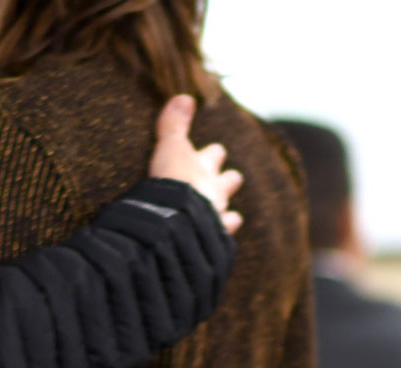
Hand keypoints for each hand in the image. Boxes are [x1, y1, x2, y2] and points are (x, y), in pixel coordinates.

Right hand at [147, 94, 243, 234]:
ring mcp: (218, 215)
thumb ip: (174, 124)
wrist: (178, 219)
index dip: (213, 153)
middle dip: (228, 179)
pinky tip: (223, 235)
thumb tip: (185, 96)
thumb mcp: (170, 146)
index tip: (215, 151)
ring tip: (227, 213)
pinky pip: (224, 235)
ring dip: (226, 209)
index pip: (214, 155)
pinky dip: (223, 233)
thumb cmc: (173, 180)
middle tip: (229, 179)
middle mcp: (216, 190)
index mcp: (204, 167)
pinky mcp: (215, 237)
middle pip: (229, 181)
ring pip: (228, 210)